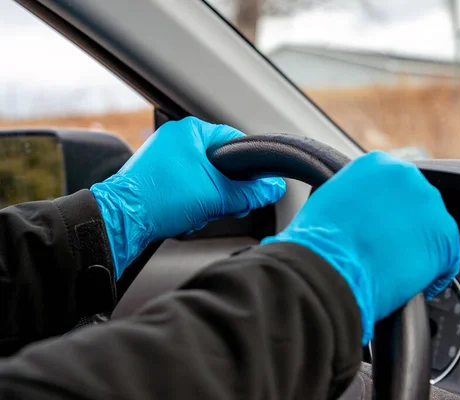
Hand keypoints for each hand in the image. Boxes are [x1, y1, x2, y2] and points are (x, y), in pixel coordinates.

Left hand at [91, 117, 285, 279]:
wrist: (122, 220)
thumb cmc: (161, 199)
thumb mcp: (216, 197)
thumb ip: (250, 193)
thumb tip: (273, 189)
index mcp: (191, 130)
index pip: (235, 141)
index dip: (249, 166)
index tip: (254, 185)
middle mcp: (175, 138)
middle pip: (219, 163)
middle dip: (223, 189)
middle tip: (221, 204)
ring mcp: (162, 156)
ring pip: (203, 178)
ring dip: (206, 199)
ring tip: (196, 211)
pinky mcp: (155, 175)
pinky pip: (186, 186)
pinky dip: (190, 202)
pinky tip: (184, 215)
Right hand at [262, 151, 459, 343]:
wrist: (328, 267)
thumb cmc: (318, 241)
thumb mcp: (329, 201)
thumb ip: (354, 197)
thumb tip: (363, 213)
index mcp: (377, 163)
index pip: (393, 187)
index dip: (387, 213)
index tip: (381, 229)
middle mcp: (406, 175)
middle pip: (415, 204)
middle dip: (404, 227)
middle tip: (388, 251)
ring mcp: (428, 204)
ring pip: (432, 229)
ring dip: (419, 248)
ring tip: (398, 270)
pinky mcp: (444, 236)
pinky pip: (448, 258)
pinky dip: (434, 274)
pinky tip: (414, 284)